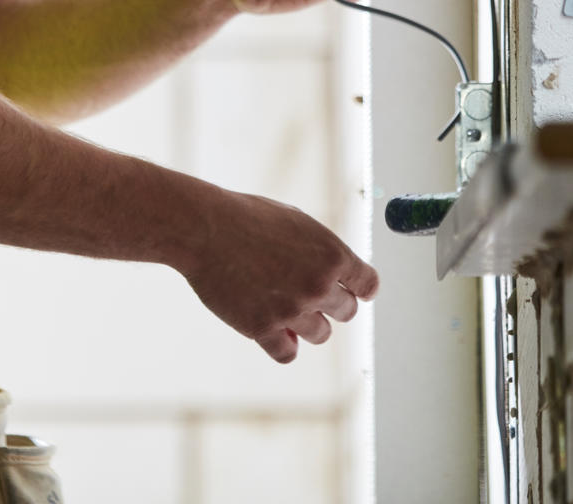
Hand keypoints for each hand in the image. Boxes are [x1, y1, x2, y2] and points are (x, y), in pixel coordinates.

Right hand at [180, 192, 379, 362]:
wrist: (205, 229)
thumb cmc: (246, 217)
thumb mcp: (296, 223)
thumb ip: (320, 251)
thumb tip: (336, 275)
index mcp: (332, 254)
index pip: (367, 285)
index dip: (359, 288)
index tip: (352, 290)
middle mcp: (318, 285)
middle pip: (347, 312)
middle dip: (331, 304)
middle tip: (307, 294)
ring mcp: (292, 310)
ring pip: (320, 334)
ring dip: (307, 323)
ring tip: (285, 306)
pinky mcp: (263, 328)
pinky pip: (287, 353)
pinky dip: (283, 345)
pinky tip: (273, 331)